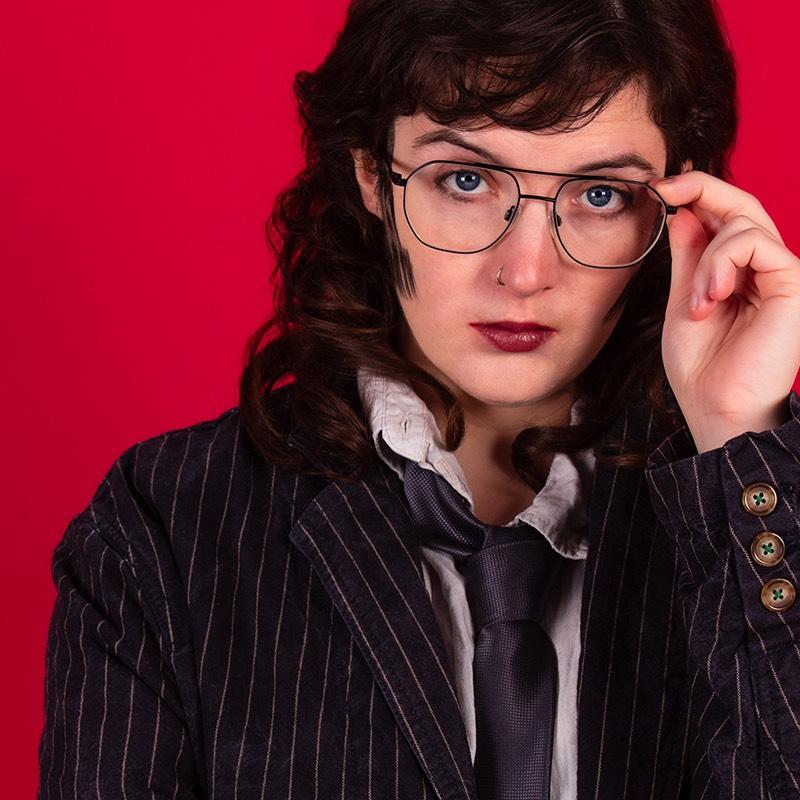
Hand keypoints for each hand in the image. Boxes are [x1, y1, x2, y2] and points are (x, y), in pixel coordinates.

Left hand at [652, 171, 799, 452]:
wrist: (714, 406)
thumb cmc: (699, 365)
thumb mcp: (683, 299)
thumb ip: (689, 257)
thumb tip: (684, 210)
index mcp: (737, 271)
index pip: (724, 216)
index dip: (696, 191)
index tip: (659, 186)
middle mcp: (763, 268)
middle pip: (741, 204)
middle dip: (700, 188)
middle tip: (665, 189)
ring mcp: (780, 274)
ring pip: (743, 222)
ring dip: (705, 258)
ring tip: (697, 302)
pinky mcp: (792, 283)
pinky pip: (755, 242)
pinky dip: (721, 263)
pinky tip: (710, 298)